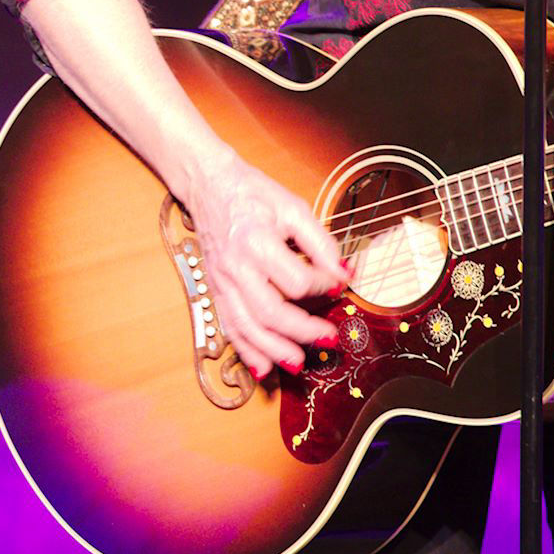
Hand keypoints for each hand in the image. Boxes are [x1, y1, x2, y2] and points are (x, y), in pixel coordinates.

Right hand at [181, 152, 346, 380]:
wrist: (208, 185)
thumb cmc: (252, 194)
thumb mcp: (293, 208)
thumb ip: (321, 242)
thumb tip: (345, 273)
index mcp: (257, 243)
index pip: (298, 281)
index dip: (325, 288)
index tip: (339, 284)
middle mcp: (236, 267)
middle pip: (272, 313)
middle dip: (303, 331)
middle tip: (330, 338)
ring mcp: (223, 281)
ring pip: (247, 326)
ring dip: (273, 350)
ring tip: (298, 364)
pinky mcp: (216, 288)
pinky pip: (228, 325)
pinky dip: (245, 350)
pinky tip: (262, 369)